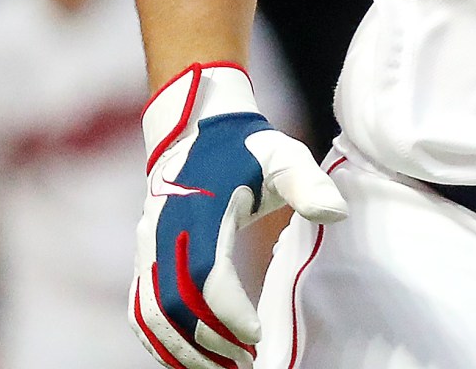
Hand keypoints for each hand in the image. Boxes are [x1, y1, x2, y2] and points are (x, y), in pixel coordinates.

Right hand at [131, 64, 346, 368]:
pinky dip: (158, 341)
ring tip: (224, 368)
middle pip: (174, 304)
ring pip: (151, 314)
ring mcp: (147, 247)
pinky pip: (140, 309)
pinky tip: (190, 358)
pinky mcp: (143, 258)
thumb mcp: (283, 155)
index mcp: (198, 209)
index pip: (205, 272)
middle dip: (209, 341)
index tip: (257, 335)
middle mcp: (163, 231)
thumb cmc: (247, 150)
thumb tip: (335, 213)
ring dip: (183, 349)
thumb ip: (307, 183)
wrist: (196, 131)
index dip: (228, 311)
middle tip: (247, 362)